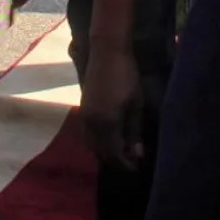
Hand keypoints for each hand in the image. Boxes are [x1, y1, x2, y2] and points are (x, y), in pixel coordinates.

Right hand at [81, 43, 143, 170]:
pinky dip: (96, 141)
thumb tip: (137, 154)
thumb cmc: (126, 76)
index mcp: (106, 123)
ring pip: (90, 143)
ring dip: (103, 151)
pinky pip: (86, 133)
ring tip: (119, 151)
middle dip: (113, 160)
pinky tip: (108, 137)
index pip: (114, 153)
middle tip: (129, 162)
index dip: (125, 163)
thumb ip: (134, 131)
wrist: (106, 52)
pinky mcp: (82, 108)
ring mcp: (84, 115)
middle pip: (99, 151)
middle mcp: (91, 123)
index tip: (136, 167)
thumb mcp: (135, 105)